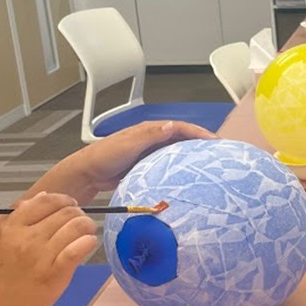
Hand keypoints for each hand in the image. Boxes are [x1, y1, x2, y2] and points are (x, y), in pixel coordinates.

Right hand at [0, 193, 97, 305]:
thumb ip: (19, 218)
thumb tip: (41, 197)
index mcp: (11, 226)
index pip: (47, 200)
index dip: (65, 200)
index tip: (71, 207)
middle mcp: (26, 237)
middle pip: (65, 212)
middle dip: (79, 214)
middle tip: (81, 223)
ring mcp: (40, 255)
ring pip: (75, 226)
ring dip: (87, 227)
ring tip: (87, 233)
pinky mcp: (53, 274)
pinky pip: (78, 249)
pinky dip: (88, 242)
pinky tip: (88, 243)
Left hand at [69, 121, 218, 193]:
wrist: (87, 174)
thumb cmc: (103, 156)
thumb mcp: (128, 143)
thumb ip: (150, 135)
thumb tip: (173, 126)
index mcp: (150, 130)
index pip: (182, 128)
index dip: (200, 133)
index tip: (216, 142)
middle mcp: (152, 139)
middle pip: (183, 139)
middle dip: (202, 144)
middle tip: (219, 154)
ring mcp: (150, 153)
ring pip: (177, 153)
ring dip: (192, 157)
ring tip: (208, 166)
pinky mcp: (147, 167)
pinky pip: (169, 166)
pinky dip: (181, 170)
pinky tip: (187, 179)